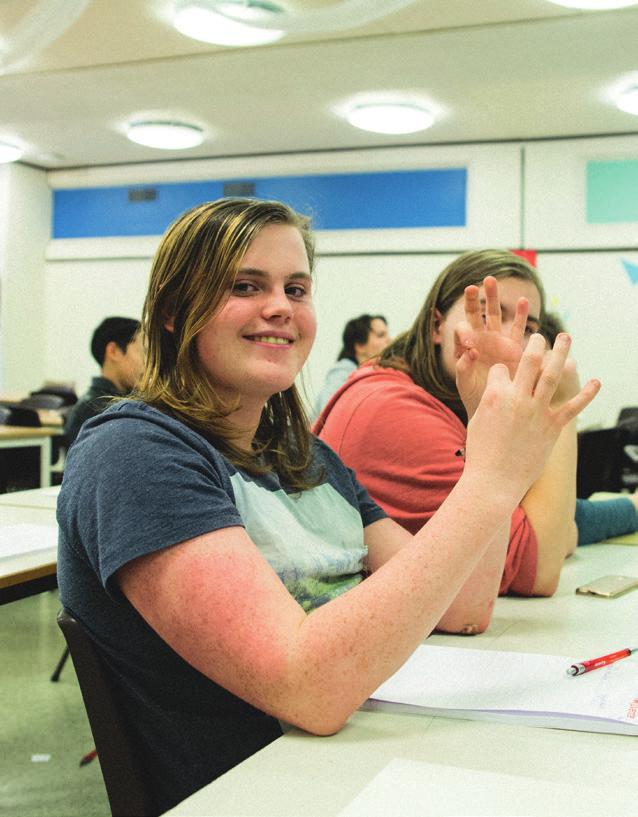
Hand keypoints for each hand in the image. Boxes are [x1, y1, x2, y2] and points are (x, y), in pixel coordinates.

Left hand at [455, 276, 528, 417]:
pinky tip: (522, 301)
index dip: (465, 332)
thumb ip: (463, 368)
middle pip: (476, 315)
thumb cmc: (475, 398)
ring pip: (495, 315)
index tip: (470, 344)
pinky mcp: (514, 347)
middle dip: (474, 301)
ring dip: (493, 298)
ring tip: (491, 281)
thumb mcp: (465, 384)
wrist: (495, 408)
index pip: (462, 330)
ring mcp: (497, 341)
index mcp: (465, 348)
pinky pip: (517, 328)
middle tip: (472, 287)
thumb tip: (469, 352)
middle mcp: (480, 340)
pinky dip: (520, 315)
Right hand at [464, 333, 599, 506]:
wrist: (493, 481)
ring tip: (566, 337)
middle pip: (529, 361)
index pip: (502, 369)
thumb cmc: (482, 453)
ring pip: (552, 375)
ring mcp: (536, 412)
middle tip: (540, 336)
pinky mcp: (551, 427)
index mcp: (494, 395)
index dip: (502, 370)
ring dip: (561, 353)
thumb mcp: (477, 420)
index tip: (504, 375)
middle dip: (535, 344)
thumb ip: (490, 401)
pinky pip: (572, 407)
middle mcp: (516, 398)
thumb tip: (498, 389)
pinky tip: (596, 382)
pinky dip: (586, 394)